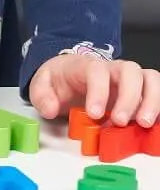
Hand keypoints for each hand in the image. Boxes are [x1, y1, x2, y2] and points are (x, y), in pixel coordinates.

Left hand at [29, 53, 159, 126]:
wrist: (68, 73)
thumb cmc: (59, 79)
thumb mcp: (41, 85)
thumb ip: (41, 95)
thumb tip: (50, 109)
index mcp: (86, 66)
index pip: (96, 71)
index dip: (98, 92)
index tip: (94, 114)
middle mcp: (112, 69)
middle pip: (130, 72)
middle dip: (129, 97)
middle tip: (121, 121)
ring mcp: (129, 79)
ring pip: (150, 79)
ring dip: (152, 100)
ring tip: (144, 123)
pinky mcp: (140, 91)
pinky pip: (156, 91)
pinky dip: (157, 105)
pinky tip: (152, 123)